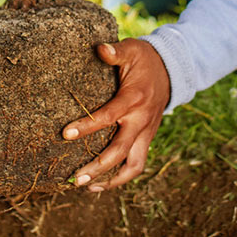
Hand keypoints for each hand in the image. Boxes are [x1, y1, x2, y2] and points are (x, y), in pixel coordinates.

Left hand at [62, 38, 170, 190]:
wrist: (171, 70)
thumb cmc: (144, 59)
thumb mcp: (131, 49)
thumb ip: (115, 51)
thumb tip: (100, 48)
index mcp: (133, 99)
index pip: (108, 117)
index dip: (87, 126)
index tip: (65, 134)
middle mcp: (141, 120)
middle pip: (120, 151)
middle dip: (98, 167)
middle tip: (76, 178)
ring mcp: (146, 132)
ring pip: (134, 165)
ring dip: (112, 180)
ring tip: (89, 187)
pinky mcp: (147, 138)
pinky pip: (137, 163)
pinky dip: (122, 176)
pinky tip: (102, 183)